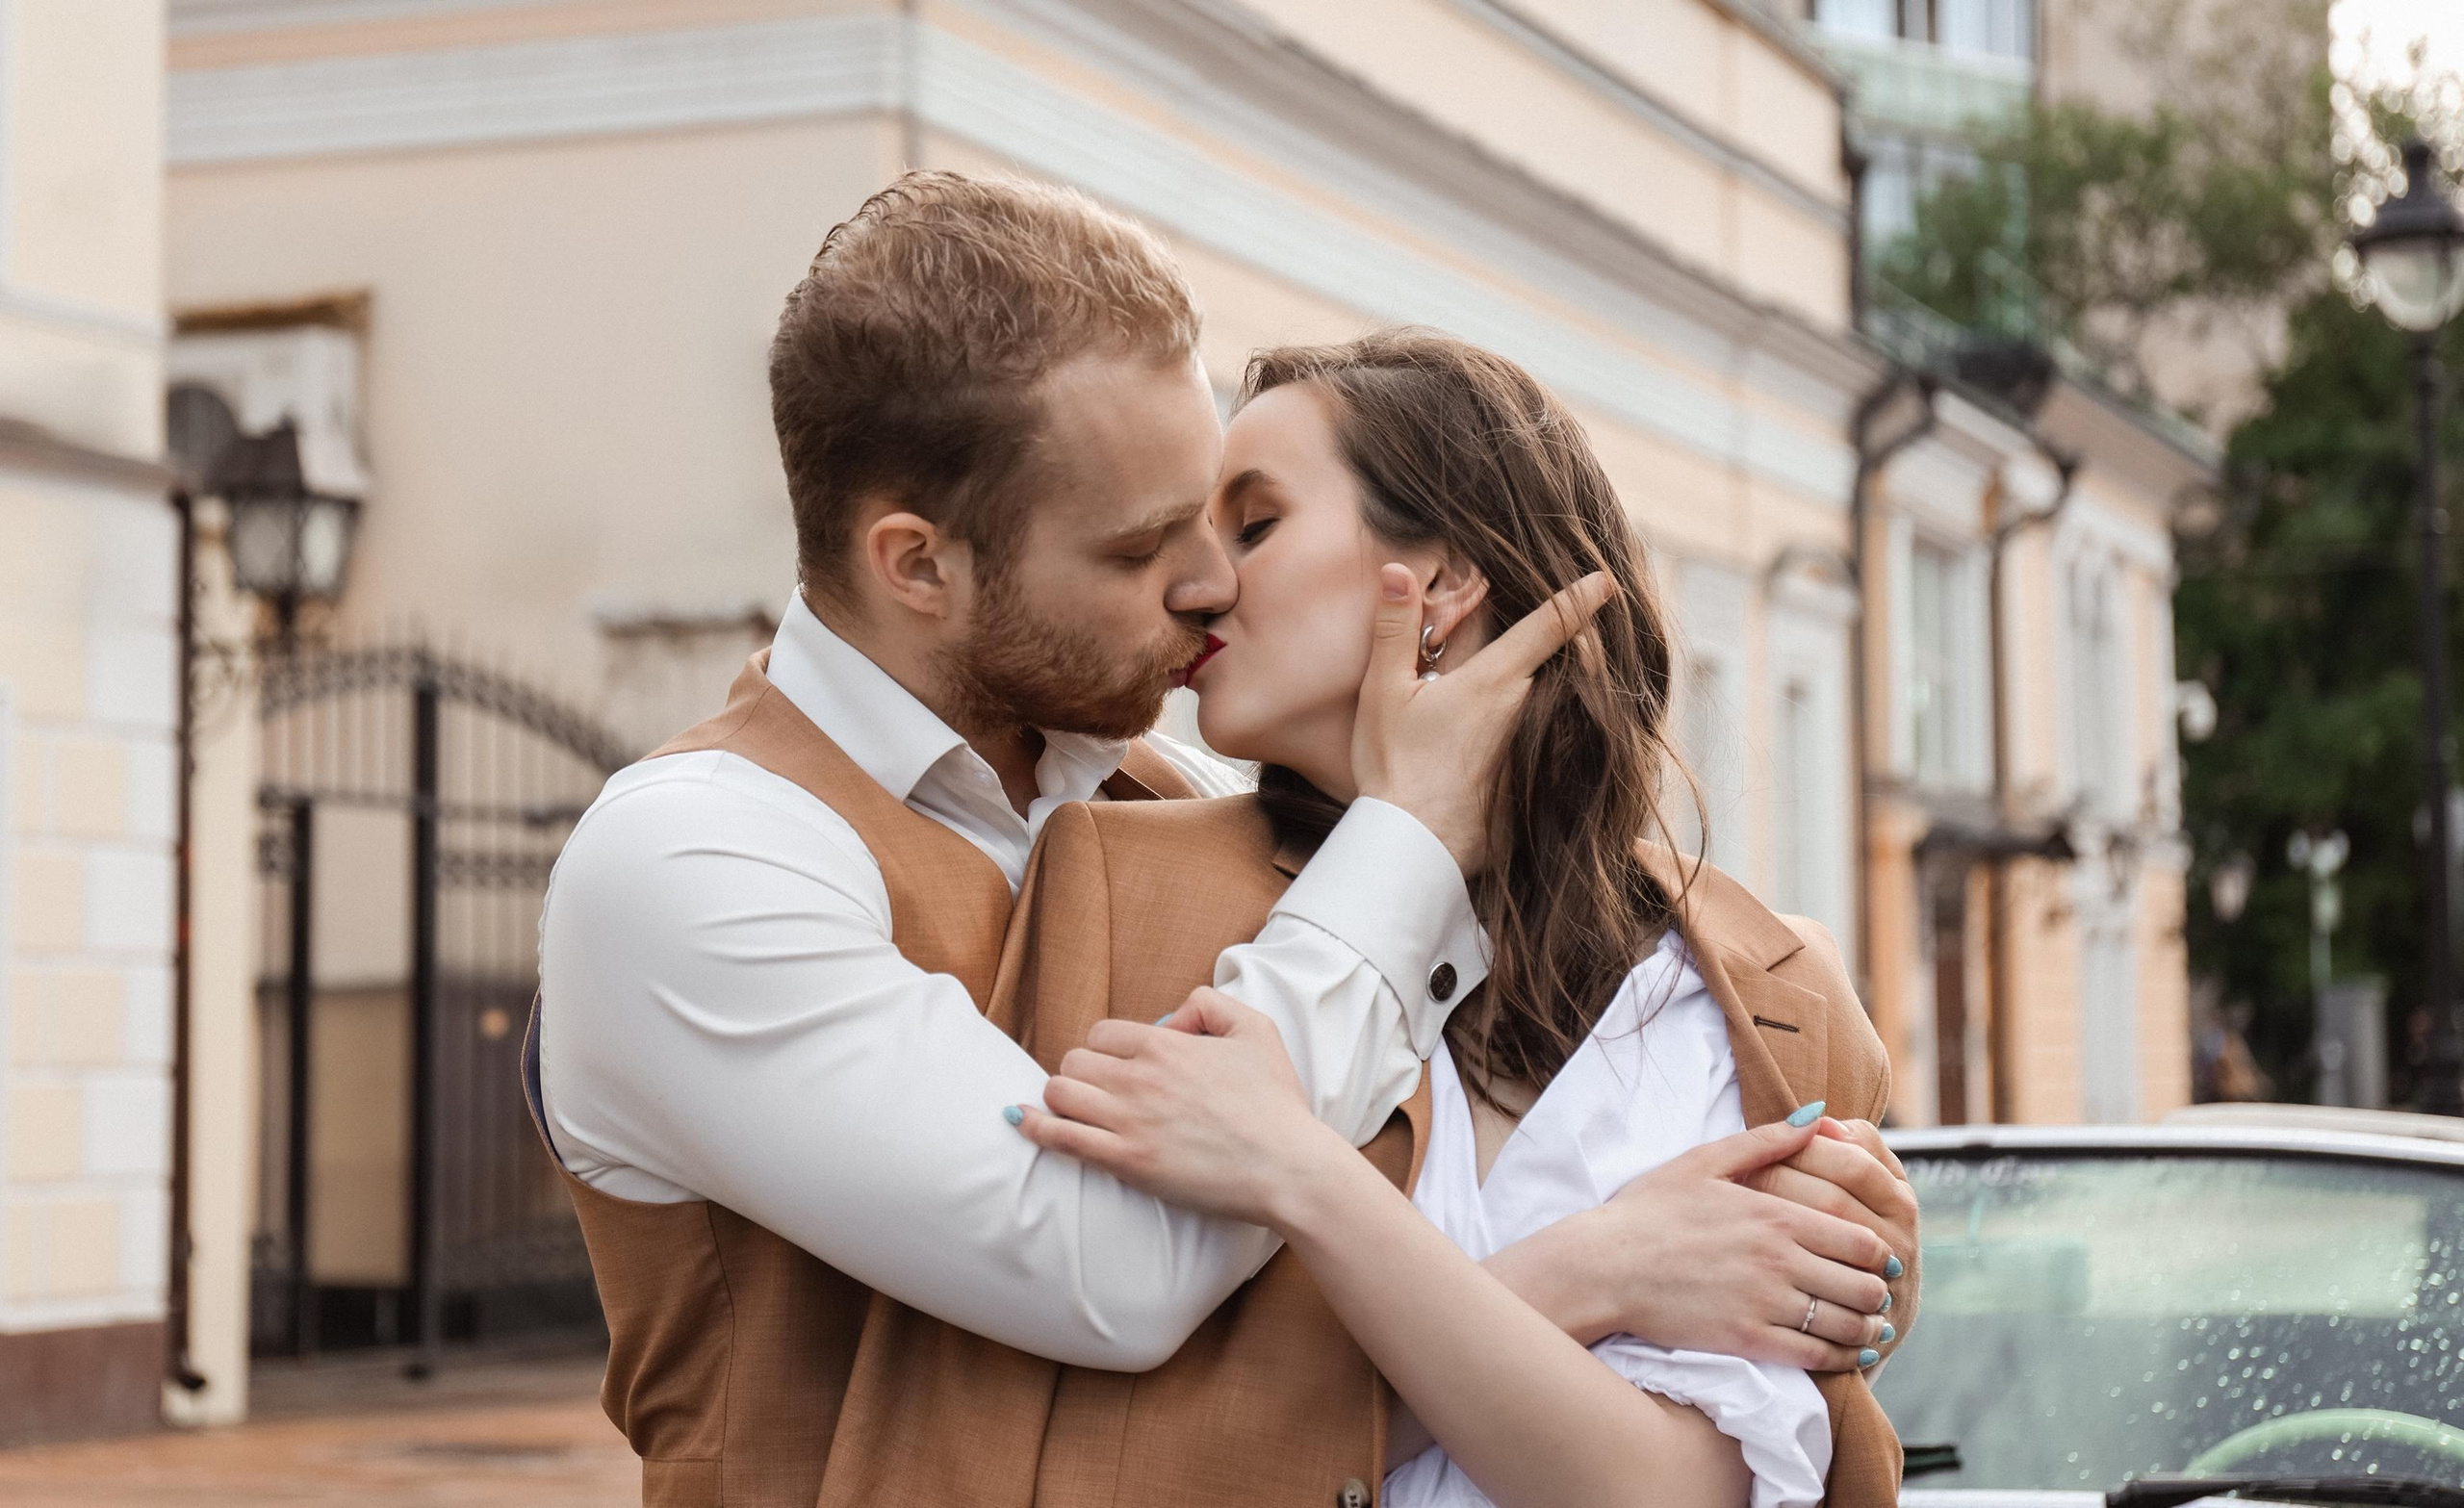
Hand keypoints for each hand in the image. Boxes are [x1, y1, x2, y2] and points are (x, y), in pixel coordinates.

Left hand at [1009, 988, 1349, 1226]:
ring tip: (1078, 1108)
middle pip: (1073, 1061)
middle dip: (1084, 1072)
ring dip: (1062, 1097)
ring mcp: (1129, 1121)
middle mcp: (1139, 1078)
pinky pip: (1061, 1138)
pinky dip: (1037, 1127)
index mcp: (1165, 1044)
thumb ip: (1210, 1003)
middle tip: (1104, 1091)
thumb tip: (1171, 1016)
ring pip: (1059, 1093)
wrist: (1288, 1167)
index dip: (1110, 1047)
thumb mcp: (1256, 1029)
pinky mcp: (1127, 1161)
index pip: (1102, 1032)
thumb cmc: (1276, 1103)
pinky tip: (1022, 1121)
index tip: (1125, 1065)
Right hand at [1352, 564, 1616, 873]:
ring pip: (1553, 702)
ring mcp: (1534, 747)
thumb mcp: (1383, 692)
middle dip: (1563, 644)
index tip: (1606, 580)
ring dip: (1554, 689)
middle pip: (1557, 663)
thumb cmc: (1395, 768)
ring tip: (1546, 683)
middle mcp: (1527, 708)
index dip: (1579, 597)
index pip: (1550, 624)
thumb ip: (1395, 628)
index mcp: (1495, 678)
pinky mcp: (1535, 782)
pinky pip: (1549, 743)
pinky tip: (1519, 744)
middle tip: (1564, 627)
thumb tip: (1398, 569)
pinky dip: (1548, 733)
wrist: (1415, 848)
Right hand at [1548, 1119, 1894, 1369]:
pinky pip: (1814, 1356)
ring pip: (1844, 1324)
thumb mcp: (1705, 1161)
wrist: (1604, 1266)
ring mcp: (1764, 1303)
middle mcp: (1778, 1260)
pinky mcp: (1747, 1340)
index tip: (1876, 1260)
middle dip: (1876, 1293)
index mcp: (1775, 1214)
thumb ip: (1767, 1140)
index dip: (1877, 1254)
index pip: (1859, 1240)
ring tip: (1869, 1329)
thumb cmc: (1649, 1210)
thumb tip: (1817, 1115)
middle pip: (1862, 1285)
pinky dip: (1840, 1359)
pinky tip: (1846, 1356)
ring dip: (1866, 1330)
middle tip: (1876, 1296)